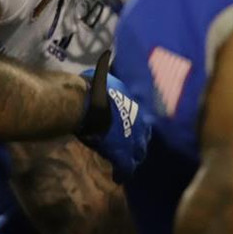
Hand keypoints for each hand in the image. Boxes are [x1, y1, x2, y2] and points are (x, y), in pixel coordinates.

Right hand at [76, 53, 149, 180]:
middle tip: (131, 149)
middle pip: (144, 138)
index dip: (137, 125)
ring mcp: (134, 139)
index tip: (131, 129)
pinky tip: (118, 178)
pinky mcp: (124, 154)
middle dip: (139, 144)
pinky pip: (126, 168)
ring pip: (138, 154)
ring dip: (132, 159)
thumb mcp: (102, 76)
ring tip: (125, 164)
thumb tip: (106, 55)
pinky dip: (122, 173)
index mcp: (137, 105)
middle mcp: (141, 122)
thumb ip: (106, 73)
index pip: (143, 118)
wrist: (88, 103)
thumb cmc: (92, 88)